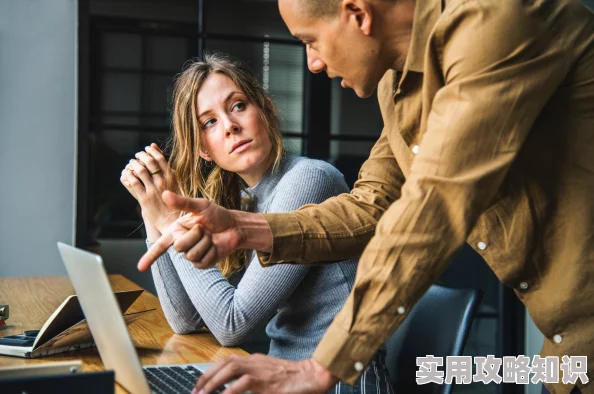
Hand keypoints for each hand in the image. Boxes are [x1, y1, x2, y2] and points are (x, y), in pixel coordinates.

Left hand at [120, 143, 177, 234]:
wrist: (171, 219)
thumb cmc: (172, 199)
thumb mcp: (172, 180)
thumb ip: (163, 165)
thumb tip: (154, 146)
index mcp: (171, 177)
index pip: (159, 158)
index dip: (151, 151)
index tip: (146, 149)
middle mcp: (163, 182)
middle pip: (149, 162)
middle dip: (141, 156)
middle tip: (137, 155)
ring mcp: (153, 190)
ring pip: (140, 171)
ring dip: (133, 164)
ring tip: (131, 163)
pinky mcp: (144, 199)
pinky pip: (134, 183)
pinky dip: (128, 175)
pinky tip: (127, 173)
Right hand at [137, 191, 243, 270]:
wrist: (234, 226)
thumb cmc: (217, 215)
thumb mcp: (201, 206)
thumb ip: (183, 202)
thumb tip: (164, 194)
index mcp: (177, 230)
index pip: (160, 245)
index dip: (150, 257)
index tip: (140, 268)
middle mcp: (182, 243)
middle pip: (179, 247)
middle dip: (195, 235)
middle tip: (204, 228)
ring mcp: (192, 255)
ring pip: (191, 255)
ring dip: (205, 243)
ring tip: (210, 236)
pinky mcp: (203, 263)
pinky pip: (202, 262)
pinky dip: (211, 252)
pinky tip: (215, 246)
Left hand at [192, 355, 337, 393]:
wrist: (313, 376)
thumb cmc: (293, 379)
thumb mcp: (269, 377)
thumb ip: (253, 380)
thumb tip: (235, 389)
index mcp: (255, 360)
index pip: (227, 361)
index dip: (211, 372)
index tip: (200, 385)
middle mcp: (255, 361)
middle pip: (225, 363)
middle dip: (207, 377)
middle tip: (196, 391)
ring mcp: (260, 369)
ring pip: (231, 369)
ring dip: (214, 382)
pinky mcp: (266, 381)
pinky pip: (244, 383)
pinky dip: (231, 390)